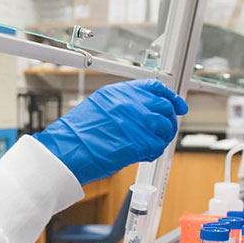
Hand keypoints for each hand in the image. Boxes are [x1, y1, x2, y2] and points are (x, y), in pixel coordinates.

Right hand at [34, 79, 187, 184]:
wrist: (66, 152)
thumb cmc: (76, 135)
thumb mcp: (97, 107)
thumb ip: (121, 105)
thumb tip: (141, 111)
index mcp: (119, 92)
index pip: (154, 87)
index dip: (169, 96)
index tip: (176, 105)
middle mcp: (131, 103)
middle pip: (164, 106)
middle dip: (169, 119)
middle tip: (165, 130)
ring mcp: (137, 122)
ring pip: (165, 126)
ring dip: (163, 137)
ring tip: (151, 145)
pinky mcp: (139, 142)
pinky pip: (158, 146)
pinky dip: (154, 152)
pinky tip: (143, 155)